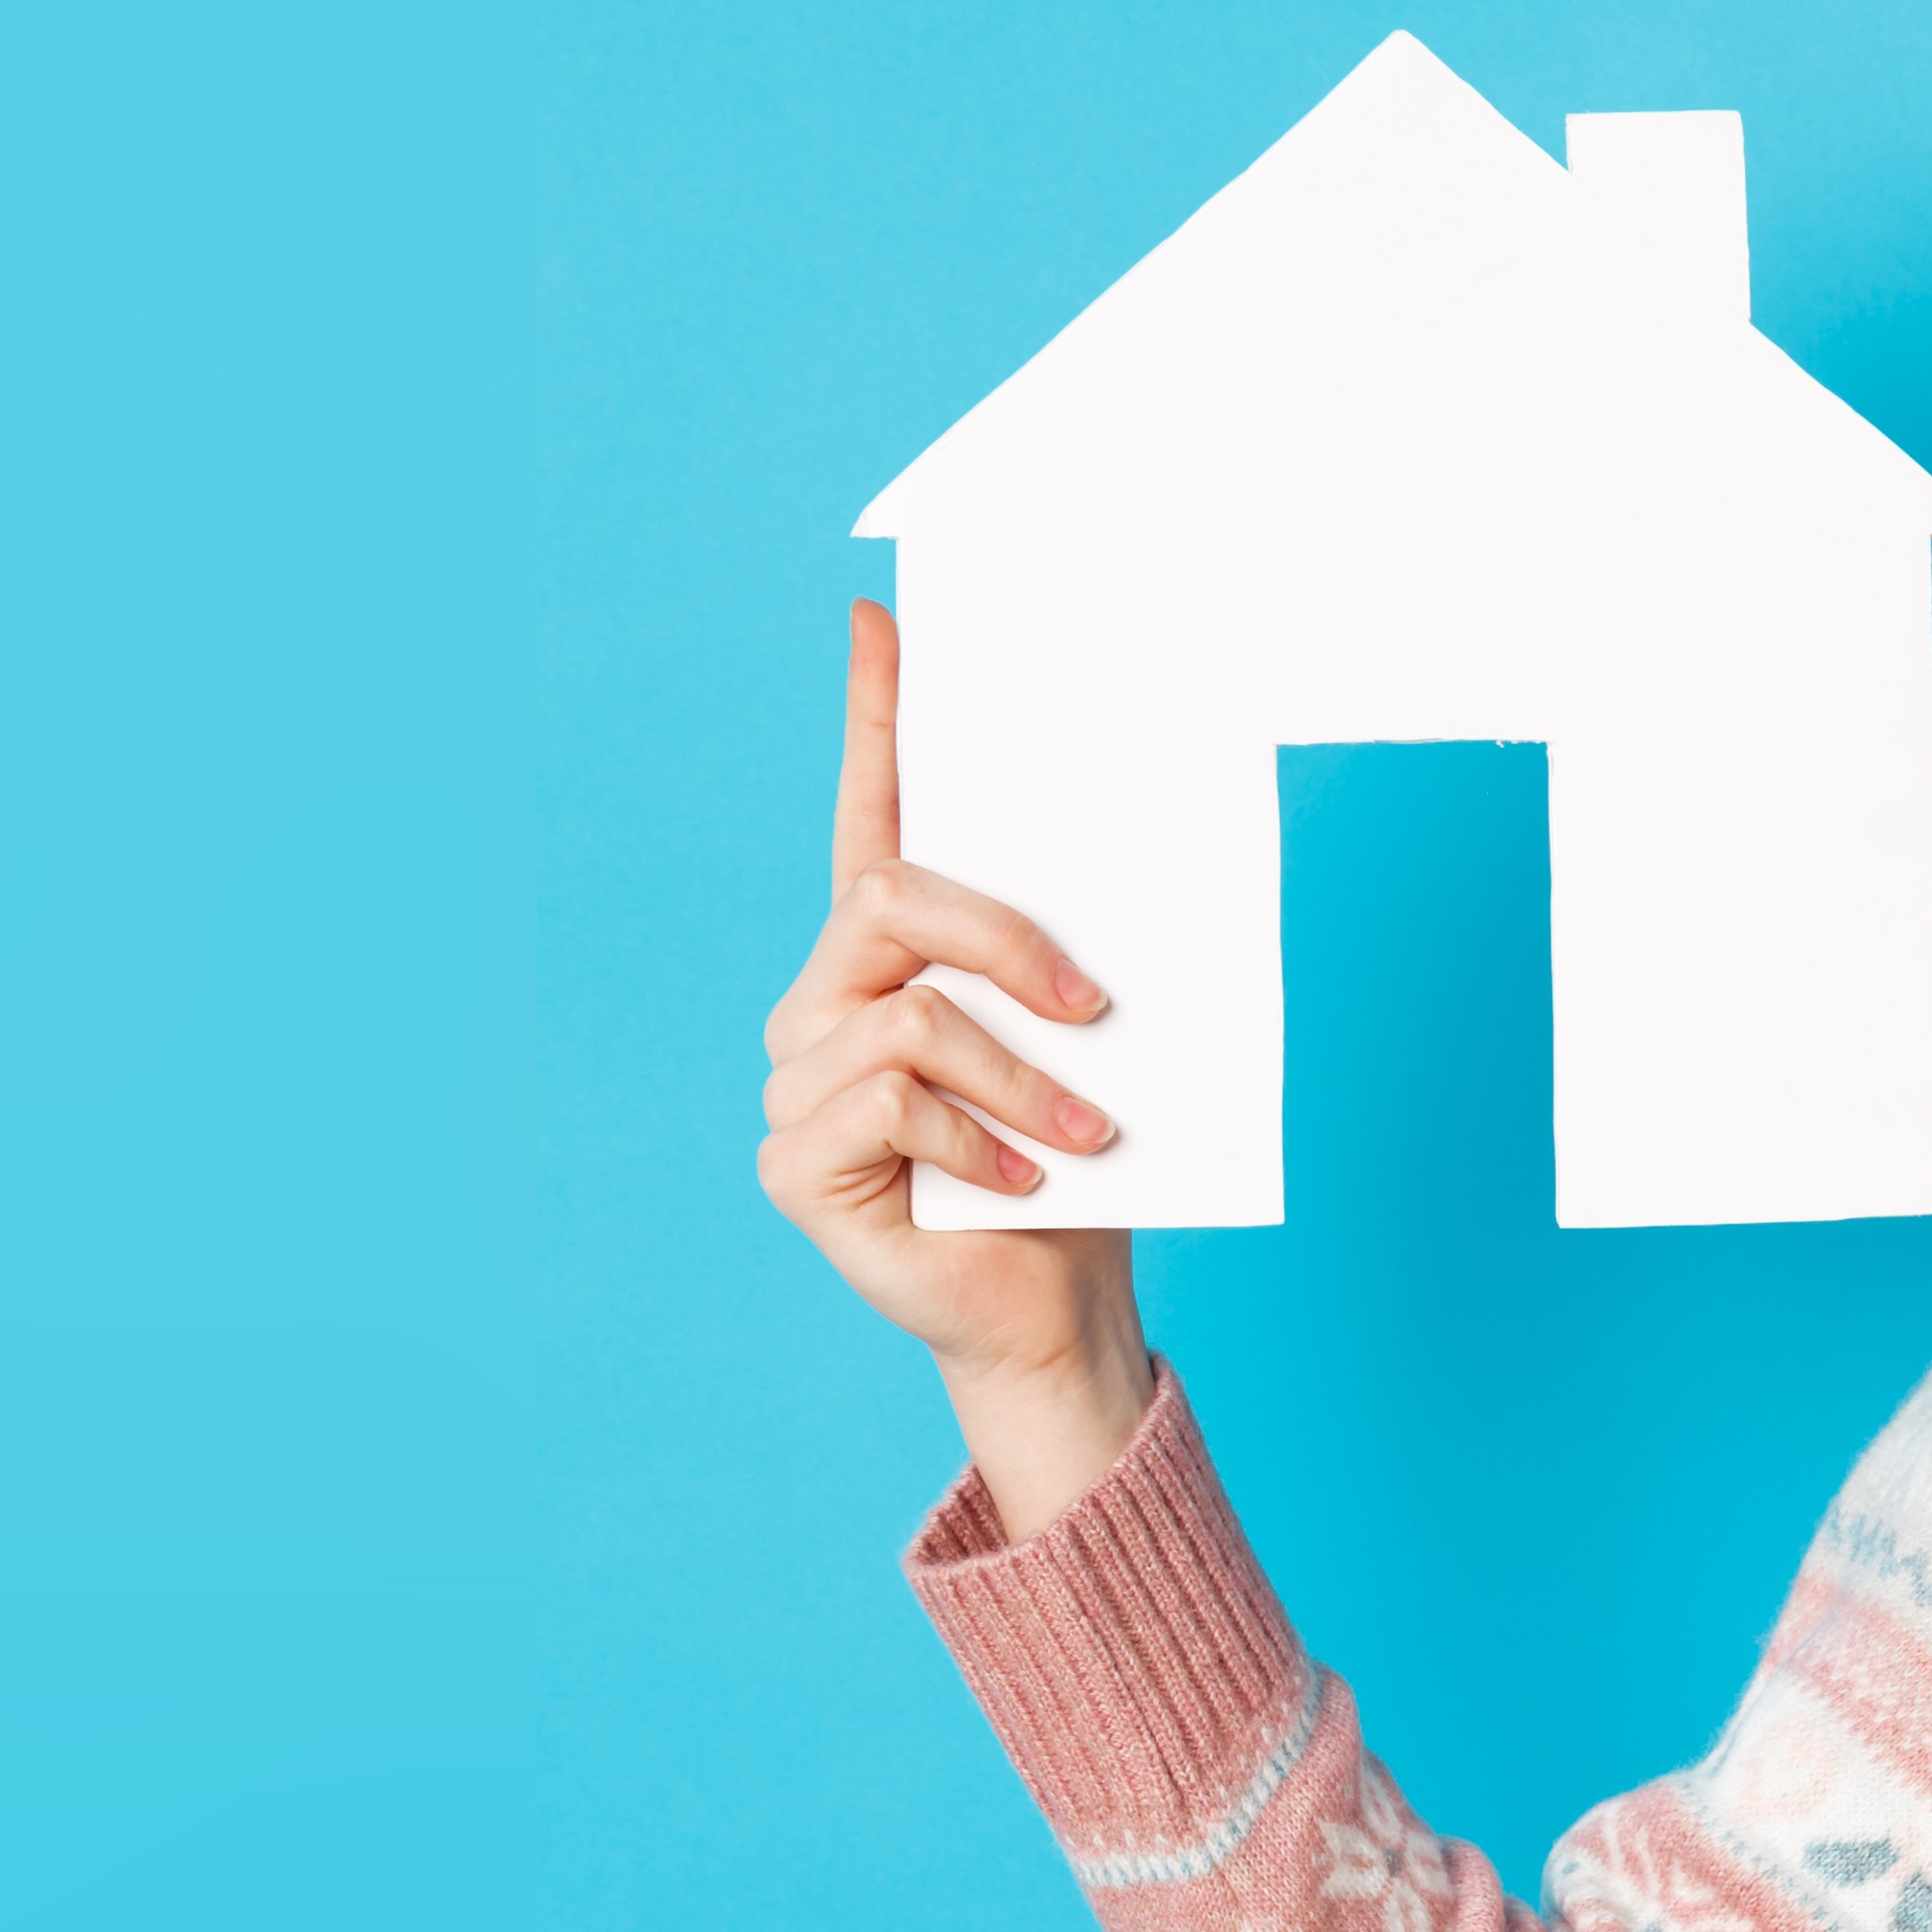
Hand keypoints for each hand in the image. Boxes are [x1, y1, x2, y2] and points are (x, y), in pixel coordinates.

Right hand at [759, 598, 1154, 1536]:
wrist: (1059, 1307)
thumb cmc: (1079, 1174)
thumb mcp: (1095, 1053)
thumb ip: (1078, 967)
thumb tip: (1136, 876)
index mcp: (896, 958)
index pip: (875, 817)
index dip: (876, 722)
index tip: (881, 624)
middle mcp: (827, 1000)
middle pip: (895, 901)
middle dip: (1010, 942)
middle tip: (1098, 1011)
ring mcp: (797, 1078)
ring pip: (909, 1014)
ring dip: (1023, 1076)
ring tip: (1086, 1138)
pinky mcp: (795, 1160)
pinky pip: (888, 1102)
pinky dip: (977, 1139)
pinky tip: (1017, 1183)